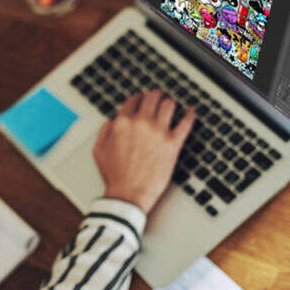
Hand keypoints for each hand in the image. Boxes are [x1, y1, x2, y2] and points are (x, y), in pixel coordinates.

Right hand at [93, 89, 195, 212]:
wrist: (128, 194)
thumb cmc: (114, 176)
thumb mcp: (99, 150)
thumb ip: (104, 132)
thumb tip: (111, 122)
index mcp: (122, 123)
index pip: (133, 100)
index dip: (137, 98)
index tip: (141, 99)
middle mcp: (141, 123)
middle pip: (152, 97)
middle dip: (155, 95)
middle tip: (158, 96)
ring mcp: (158, 133)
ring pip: (169, 105)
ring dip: (169, 102)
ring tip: (171, 104)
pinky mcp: (173, 144)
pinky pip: (185, 123)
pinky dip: (190, 115)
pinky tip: (191, 111)